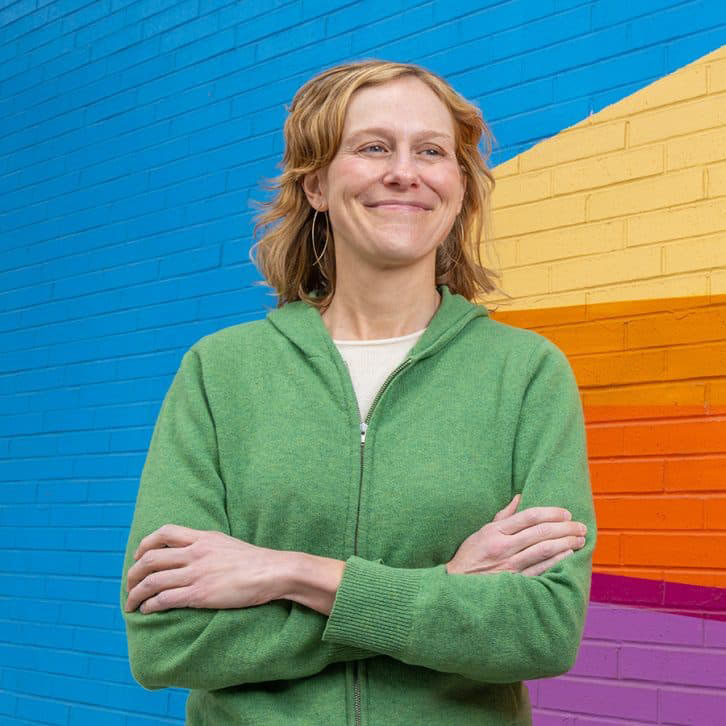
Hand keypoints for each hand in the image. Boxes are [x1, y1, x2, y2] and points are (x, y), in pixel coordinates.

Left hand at [124, 524, 288, 613]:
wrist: (272, 572)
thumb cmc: (254, 561)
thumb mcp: (226, 543)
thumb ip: (206, 545)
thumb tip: (190, 552)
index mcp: (203, 537)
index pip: (165, 533)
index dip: (145, 544)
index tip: (138, 556)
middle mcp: (196, 553)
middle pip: (151, 558)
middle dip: (133, 573)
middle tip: (129, 584)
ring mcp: (197, 573)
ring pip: (153, 581)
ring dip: (136, 593)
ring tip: (130, 603)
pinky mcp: (200, 594)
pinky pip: (165, 598)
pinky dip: (150, 605)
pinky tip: (147, 610)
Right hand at [446, 495, 586, 575]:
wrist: (456, 584)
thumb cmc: (470, 555)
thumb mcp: (482, 531)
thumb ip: (503, 516)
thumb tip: (519, 498)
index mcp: (496, 531)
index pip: (528, 516)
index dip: (550, 512)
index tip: (566, 513)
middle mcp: (504, 546)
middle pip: (540, 532)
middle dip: (564, 527)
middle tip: (580, 526)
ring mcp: (510, 565)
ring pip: (544, 550)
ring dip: (566, 543)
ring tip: (580, 539)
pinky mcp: (515, 582)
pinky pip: (540, 570)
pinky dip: (556, 561)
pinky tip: (569, 555)